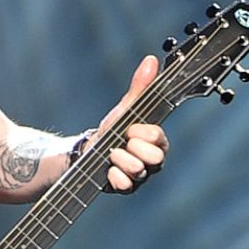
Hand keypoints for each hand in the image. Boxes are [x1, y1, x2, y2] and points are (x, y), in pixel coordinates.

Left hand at [92, 55, 169, 192]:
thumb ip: (139, 87)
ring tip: (112, 155)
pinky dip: (113, 176)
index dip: (141, 132)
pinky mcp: (128, 188)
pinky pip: (125, 185)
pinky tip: (107, 170)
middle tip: (121, 143)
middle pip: (155, 157)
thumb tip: (150, 60)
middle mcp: (154, 160)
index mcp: (158, 141)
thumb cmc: (111, 129)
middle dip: (132, 147)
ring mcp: (142, 176)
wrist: (89, 151)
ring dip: (119, 159)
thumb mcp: (125, 108)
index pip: (159, 137)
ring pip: (138, 171)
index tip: (129, 129)